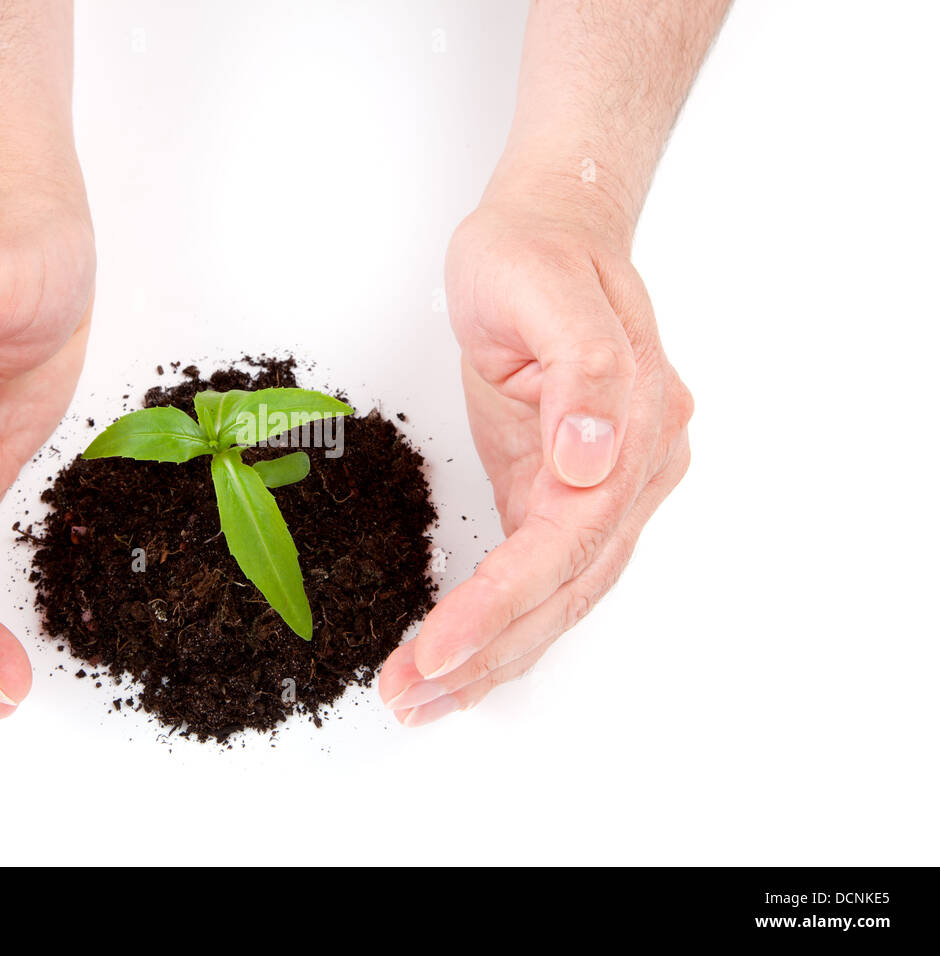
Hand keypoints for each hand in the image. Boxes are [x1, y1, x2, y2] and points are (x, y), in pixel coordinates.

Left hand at [379, 183, 692, 724]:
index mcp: (637, 421)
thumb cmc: (536, 251)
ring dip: (493, 655)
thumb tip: (593, 462)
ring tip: (421, 699)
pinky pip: (542, 575)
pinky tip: (461, 659)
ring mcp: (608, 487)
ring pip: (558, 596)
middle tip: (411, 698)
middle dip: (487, 652)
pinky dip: (502, 623)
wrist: (550, 231)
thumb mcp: (543, 287)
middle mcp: (635, 468)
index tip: (439, 648)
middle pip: (565, 587)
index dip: (503, 603)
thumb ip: (582, 370)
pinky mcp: (567, 492)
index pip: (568, 538)